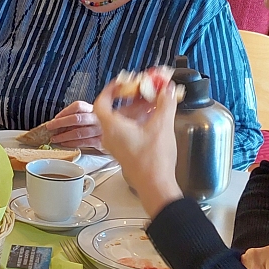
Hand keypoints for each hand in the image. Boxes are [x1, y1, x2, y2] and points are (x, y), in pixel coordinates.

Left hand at [42, 100, 103, 148]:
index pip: (78, 106)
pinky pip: (83, 142)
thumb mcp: (89, 116)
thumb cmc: (97, 124)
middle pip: (77, 119)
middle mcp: (97, 118)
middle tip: (50, 127)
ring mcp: (99, 130)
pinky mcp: (101, 142)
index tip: (55, 117)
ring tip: (54, 138)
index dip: (65, 111)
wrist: (117, 135)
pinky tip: (64, 144)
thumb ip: (76, 117)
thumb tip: (57, 122)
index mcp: (93, 108)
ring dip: (64, 136)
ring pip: (78, 132)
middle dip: (60, 123)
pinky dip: (71, 143)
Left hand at [92, 81, 182, 217]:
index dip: (111, 89)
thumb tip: (167, 90)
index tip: (122, 81)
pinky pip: (128, 130)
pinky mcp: (126, 151)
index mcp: (112, 127)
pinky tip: (154, 117)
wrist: (156, 186)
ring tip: (153, 101)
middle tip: (143, 89)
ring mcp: (118, 145)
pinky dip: (139, 121)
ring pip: (123, 121)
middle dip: (130, 98)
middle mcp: (111, 136)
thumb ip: (165, 103)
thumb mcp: (162, 126)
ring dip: (137, 109)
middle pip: (115, 110)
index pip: (101, 102)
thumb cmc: (152, 162)